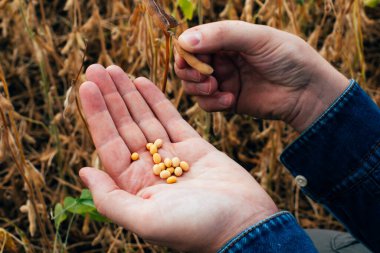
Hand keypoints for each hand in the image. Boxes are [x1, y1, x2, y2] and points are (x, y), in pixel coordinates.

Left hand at [78, 64, 277, 251]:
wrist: (244, 225)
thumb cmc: (196, 228)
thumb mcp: (146, 220)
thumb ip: (110, 199)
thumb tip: (83, 172)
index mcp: (135, 187)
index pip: (109, 143)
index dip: (97, 114)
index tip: (86, 86)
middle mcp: (150, 170)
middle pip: (124, 126)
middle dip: (110, 97)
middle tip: (96, 68)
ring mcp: (172, 156)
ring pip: (146, 119)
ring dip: (129, 94)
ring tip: (114, 69)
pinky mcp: (195, 147)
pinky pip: (171, 119)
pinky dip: (157, 100)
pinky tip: (142, 82)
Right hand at [174, 21, 348, 131]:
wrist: (307, 92)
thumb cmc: (287, 58)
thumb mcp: (257, 38)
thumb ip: (221, 35)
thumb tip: (183, 41)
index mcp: (227, 38)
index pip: (193, 41)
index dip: (185, 50)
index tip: (188, 58)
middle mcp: (222, 58)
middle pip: (187, 64)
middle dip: (189, 71)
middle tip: (204, 76)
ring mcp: (224, 80)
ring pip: (192, 85)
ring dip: (198, 87)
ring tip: (215, 88)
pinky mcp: (227, 101)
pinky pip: (205, 103)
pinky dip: (212, 103)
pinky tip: (230, 100)